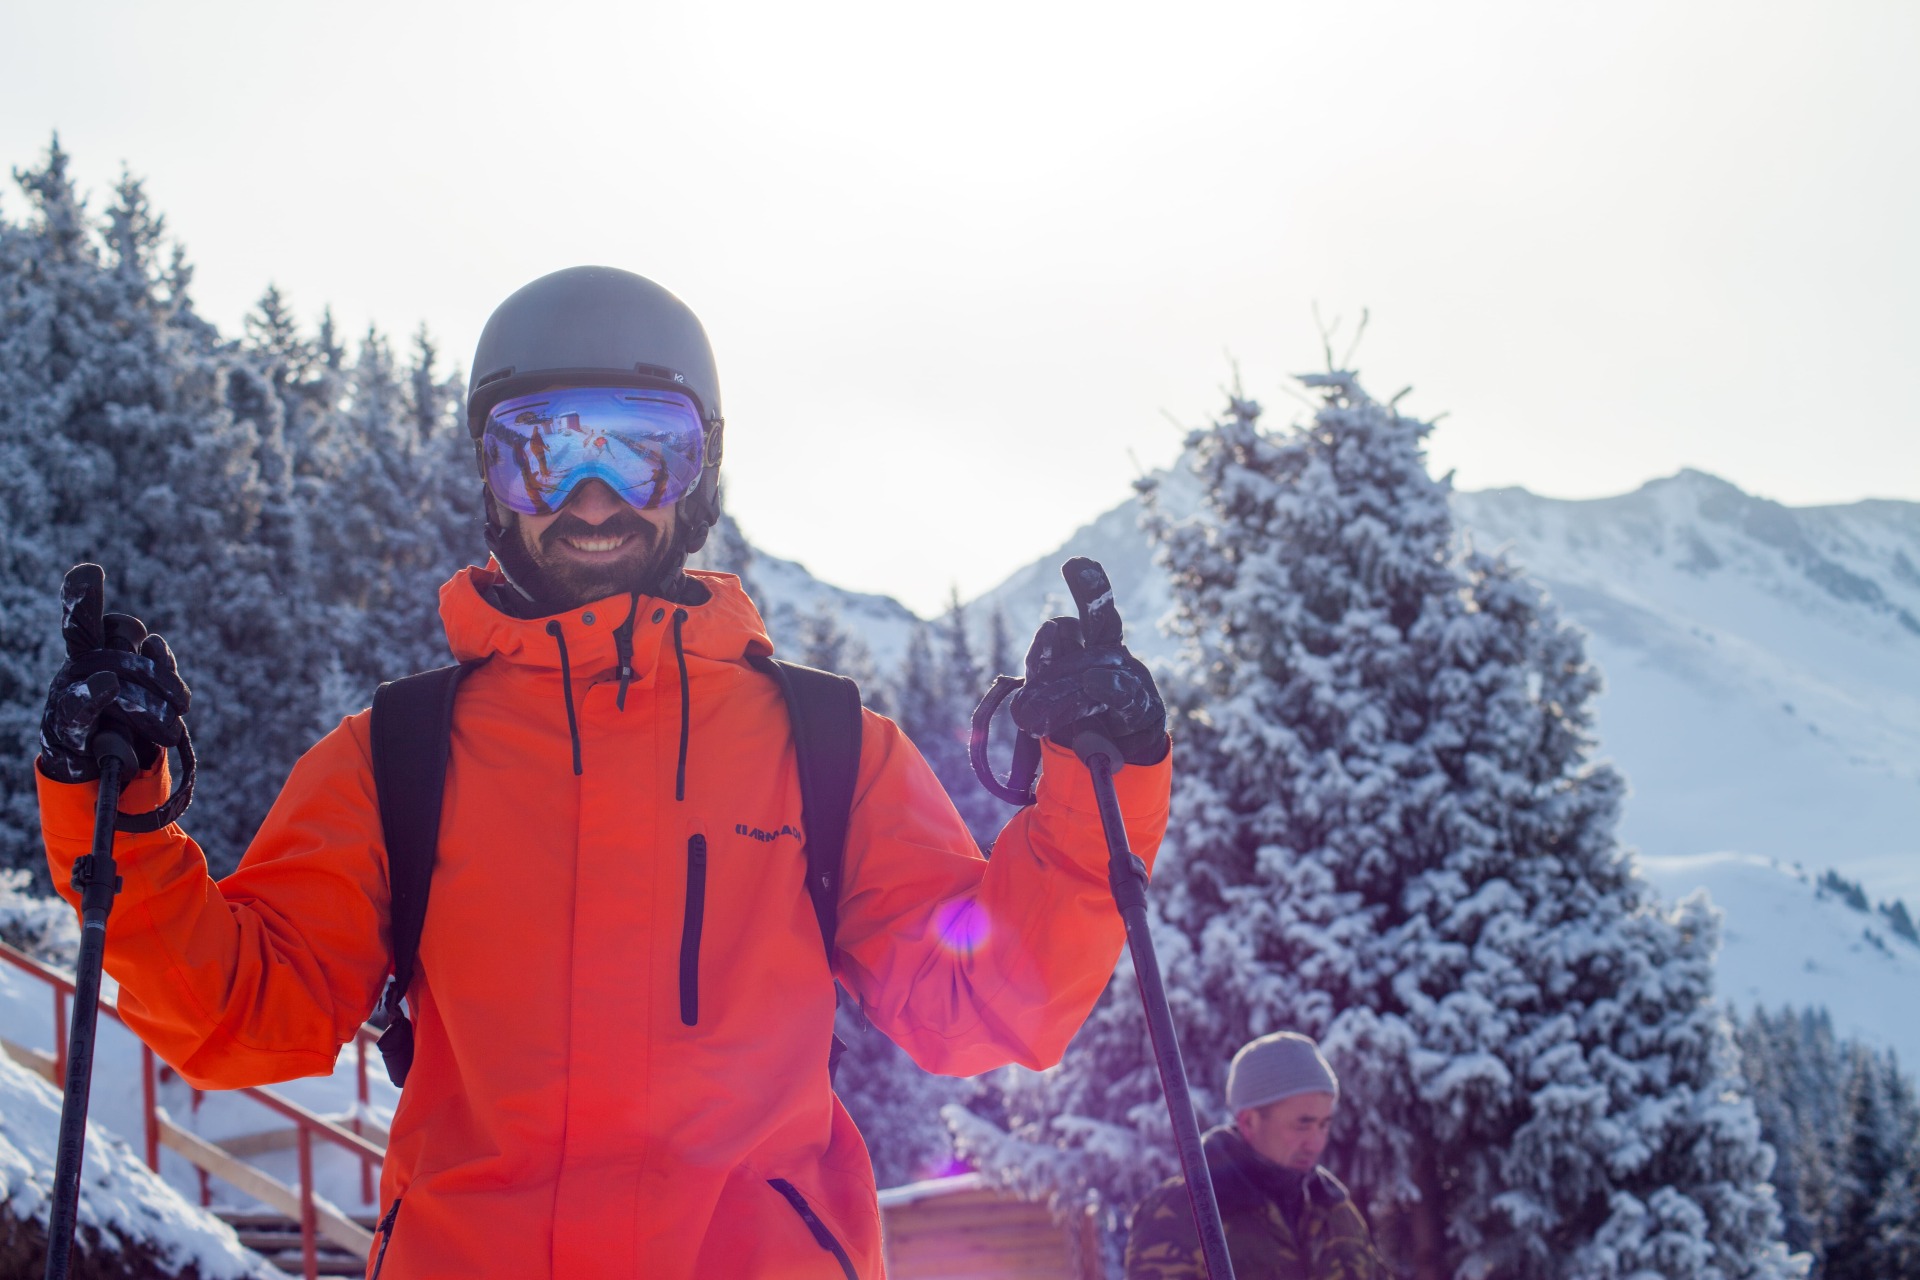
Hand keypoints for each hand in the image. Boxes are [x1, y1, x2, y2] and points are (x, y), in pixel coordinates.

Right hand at [37, 565, 190, 783]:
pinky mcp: (63, 729)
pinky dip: (94, 696)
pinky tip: (105, 685)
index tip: (89, 572)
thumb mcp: (150, 691)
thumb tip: (154, 642)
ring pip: (112, 678)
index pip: (90, 620)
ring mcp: (66, 696)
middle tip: (184, 705)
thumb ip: (154, 663)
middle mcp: (76, 669)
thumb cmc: (132, 724)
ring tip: (168, 732)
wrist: (107, 775)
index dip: (83, 597)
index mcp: (96, 653)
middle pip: (119, 652)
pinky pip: (79, 708)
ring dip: (149, 708)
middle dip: (159, 678)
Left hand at [1009, 557, 1166, 765]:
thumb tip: (1021, 703)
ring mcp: (1129, 678)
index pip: (1079, 617)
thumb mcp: (1048, 703)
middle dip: (1092, 589)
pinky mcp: (1143, 709)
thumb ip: (1038, 691)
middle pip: (1102, 617)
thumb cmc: (1078, 720)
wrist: (1113, 755)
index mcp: (1088, 645)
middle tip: (1077, 565)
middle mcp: (1110, 654)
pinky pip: (1124, 695)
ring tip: (1040, 705)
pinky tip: (1095, 681)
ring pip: (1097, 664)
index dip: (1085, 588)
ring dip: (1066, 680)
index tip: (1075, 563)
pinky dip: (1109, 687)